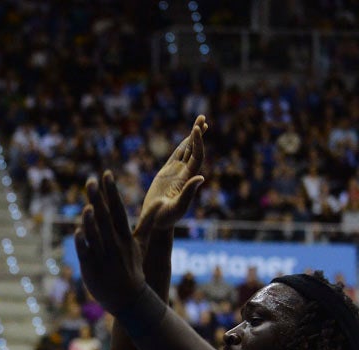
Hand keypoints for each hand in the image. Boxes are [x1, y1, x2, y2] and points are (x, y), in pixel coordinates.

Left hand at [74, 171, 145, 317]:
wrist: (130, 300)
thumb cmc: (133, 270)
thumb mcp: (140, 245)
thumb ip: (146, 224)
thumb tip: (158, 205)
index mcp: (125, 237)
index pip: (118, 210)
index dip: (112, 192)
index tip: (106, 174)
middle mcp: (115, 245)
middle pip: (105, 219)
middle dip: (98, 199)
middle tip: (90, 180)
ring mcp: (104, 257)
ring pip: (96, 236)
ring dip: (91, 222)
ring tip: (87, 206)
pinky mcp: (92, 269)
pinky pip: (86, 254)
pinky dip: (82, 243)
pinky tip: (77, 231)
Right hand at [135, 114, 207, 235]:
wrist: (155, 223)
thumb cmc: (165, 219)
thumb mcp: (177, 207)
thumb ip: (188, 193)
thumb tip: (201, 178)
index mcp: (188, 179)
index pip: (196, 156)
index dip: (197, 142)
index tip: (196, 128)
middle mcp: (184, 174)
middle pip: (195, 150)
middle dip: (198, 134)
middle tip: (202, 117)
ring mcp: (176, 173)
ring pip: (186, 151)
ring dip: (193, 137)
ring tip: (200, 121)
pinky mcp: (166, 174)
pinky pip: (176, 156)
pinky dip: (182, 146)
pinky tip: (187, 138)